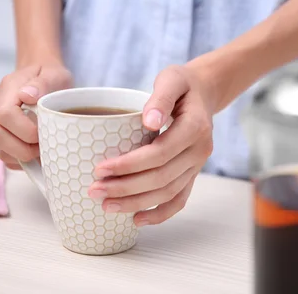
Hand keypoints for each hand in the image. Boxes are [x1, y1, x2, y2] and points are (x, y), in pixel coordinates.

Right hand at [0, 63, 72, 168]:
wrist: (43, 76)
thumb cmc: (51, 76)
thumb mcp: (54, 74)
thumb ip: (42, 83)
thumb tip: (27, 95)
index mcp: (8, 87)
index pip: (5, 114)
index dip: (25, 130)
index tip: (45, 132)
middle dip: (21, 148)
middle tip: (43, 148)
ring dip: (20, 155)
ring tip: (41, 150)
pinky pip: (3, 153)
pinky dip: (19, 159)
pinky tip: (35, 153)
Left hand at [88, 65, 214, 226]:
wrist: (203, 93)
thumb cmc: (181, 84)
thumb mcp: (172, 79)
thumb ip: (160, 97)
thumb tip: (148, 121)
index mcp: (195, 128)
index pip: (160, 153)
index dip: (129, 165)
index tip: (100, 168)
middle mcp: (199, 151)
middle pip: (161, 178)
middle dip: (126, 188)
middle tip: (94, 190)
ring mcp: (197, 165)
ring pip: (168, 193)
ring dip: (137, 203)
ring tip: (106, 206)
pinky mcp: (192, 173)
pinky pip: (179, 199)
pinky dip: (160, 213)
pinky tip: (136, 219)